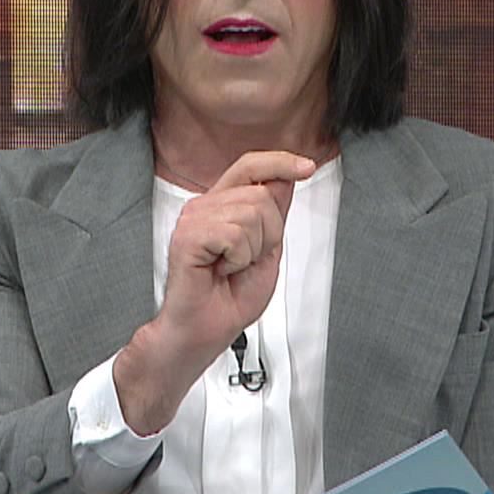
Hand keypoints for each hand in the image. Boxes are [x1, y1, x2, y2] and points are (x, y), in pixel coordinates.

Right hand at [115, 151, 313, 433]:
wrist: (204, 331)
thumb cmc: (228, 298)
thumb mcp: (266, 251)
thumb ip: (273, 214)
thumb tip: (284, 178)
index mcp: (220, 206)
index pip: (250, 166)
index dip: (280, 161)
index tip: (307, 167)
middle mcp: (204, 206)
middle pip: (260, 193)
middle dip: (269, 233)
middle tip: (246, 260)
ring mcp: (193, 219)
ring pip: (251, 213)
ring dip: (253, 250)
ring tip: (231, 268)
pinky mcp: (187, 237)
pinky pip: (234, 234)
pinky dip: (238, 259)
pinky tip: (221, 270)